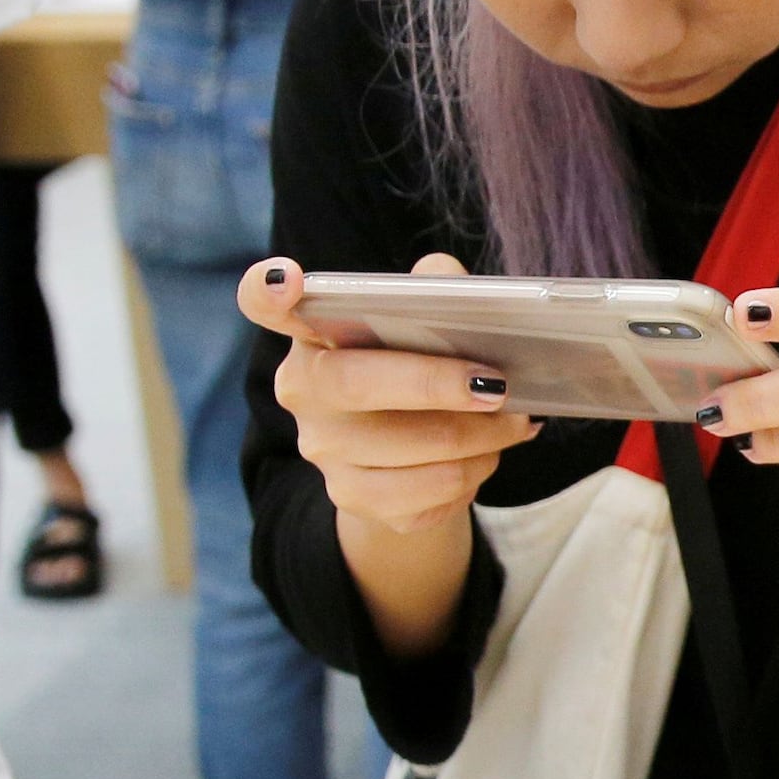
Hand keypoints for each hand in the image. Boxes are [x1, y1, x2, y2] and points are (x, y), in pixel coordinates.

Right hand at [239, 252, 536, 540]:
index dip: (269, 290)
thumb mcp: (420, 320)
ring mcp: (323, 451)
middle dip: (435, 385)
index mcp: (311, 331)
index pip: (264, 302)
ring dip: (479, 437)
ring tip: (513, 420)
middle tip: (496, 384)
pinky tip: (487, 454)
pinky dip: (474, 472)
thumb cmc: (415, 367)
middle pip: (356, 384)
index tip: (290, 279)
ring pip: (411, 450)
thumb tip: (451, 284)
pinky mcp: (356, 499)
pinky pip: (429, 492)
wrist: (409, 456)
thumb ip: (434, 286)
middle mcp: (302, 391)